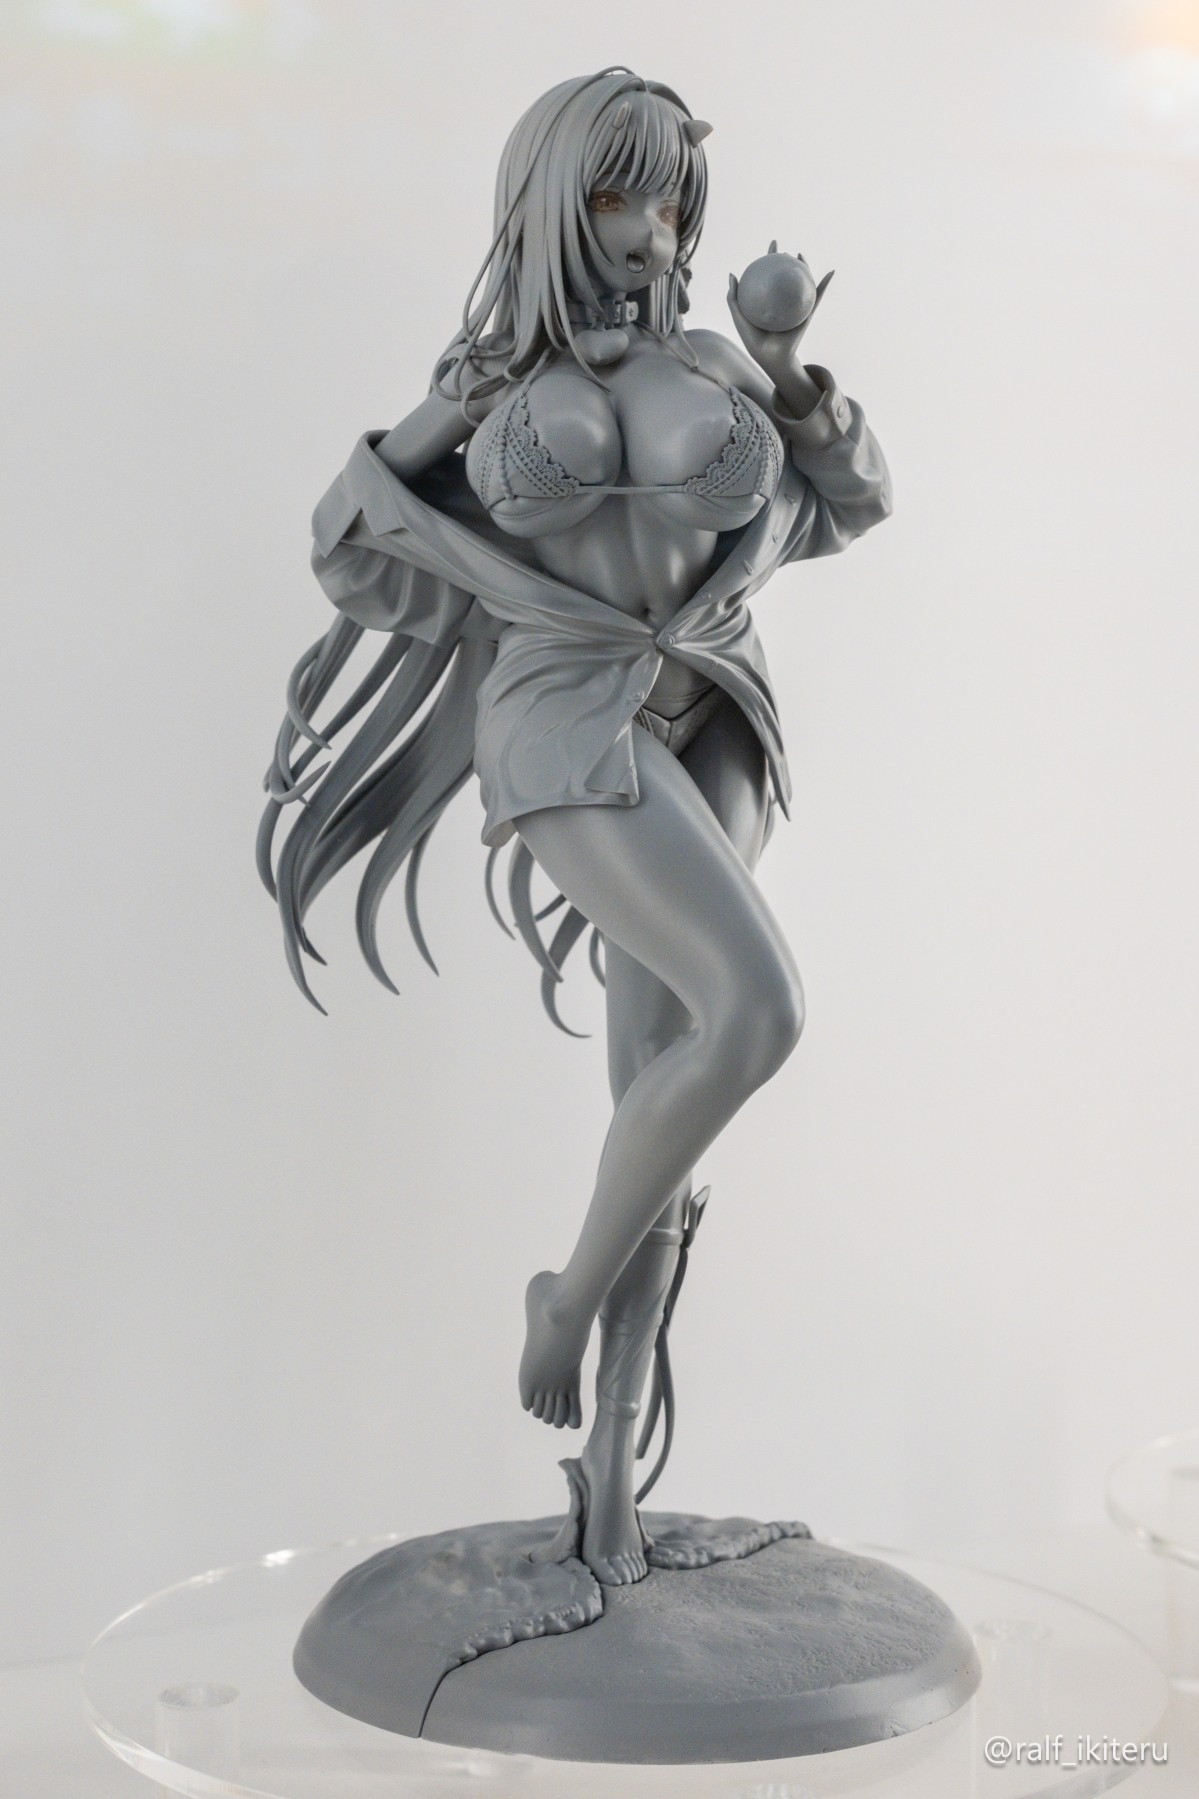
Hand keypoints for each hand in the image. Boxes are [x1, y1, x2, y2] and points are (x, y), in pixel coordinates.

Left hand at [726, 243, 832, 384]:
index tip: (773, 244)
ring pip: (802, 281)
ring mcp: (795, 305)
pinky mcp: (806, 313)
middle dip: (786, 260)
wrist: (770, 357)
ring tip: (800, 256)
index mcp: (769, 299)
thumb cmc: (753, 340)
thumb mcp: (739, 316)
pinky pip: (817, 296)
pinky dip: (825, 284)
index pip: (770, 274)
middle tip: (784, 251)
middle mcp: (782, 300)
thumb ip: (733, 297)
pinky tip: (831, 272)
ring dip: (805, 267)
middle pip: (786, 275)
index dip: (771, 258)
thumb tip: (732, 274)